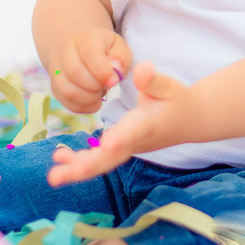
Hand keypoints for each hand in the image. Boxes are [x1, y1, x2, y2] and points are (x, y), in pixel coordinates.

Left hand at [47, 61, 200, 185]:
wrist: (190, 121)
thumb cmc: (178, 100)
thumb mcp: (170, 86)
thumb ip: (153, 80)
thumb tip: (141, 69)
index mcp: (146, 125)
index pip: (131, 134)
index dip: (119, 140)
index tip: (106, 145)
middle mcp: (135, 141)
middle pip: (109, 159)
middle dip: (84, 167)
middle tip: (58, 176)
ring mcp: (127, 148)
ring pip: (101, 163)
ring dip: (77, 169)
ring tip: (54, 174)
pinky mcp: (121, 149)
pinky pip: (99, 159)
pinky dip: (80, 161)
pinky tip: (60, 157)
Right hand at [51, 28, 132, 113]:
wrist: (79, 47)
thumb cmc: (105, 48)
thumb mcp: (118, 46)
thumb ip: (121, 57)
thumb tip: (116, 69)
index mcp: (86, 37)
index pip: (90, 54)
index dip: (103, 71)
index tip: (114, 81)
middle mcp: (66, 51)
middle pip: (75, 73)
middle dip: (95, 85)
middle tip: (106, 85)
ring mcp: (57, 69)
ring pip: (67, 90)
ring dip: (87, 98)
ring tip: (99, 94)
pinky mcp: (54, 85)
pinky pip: (64, 101)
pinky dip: (81, 106)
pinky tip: (93, 100)